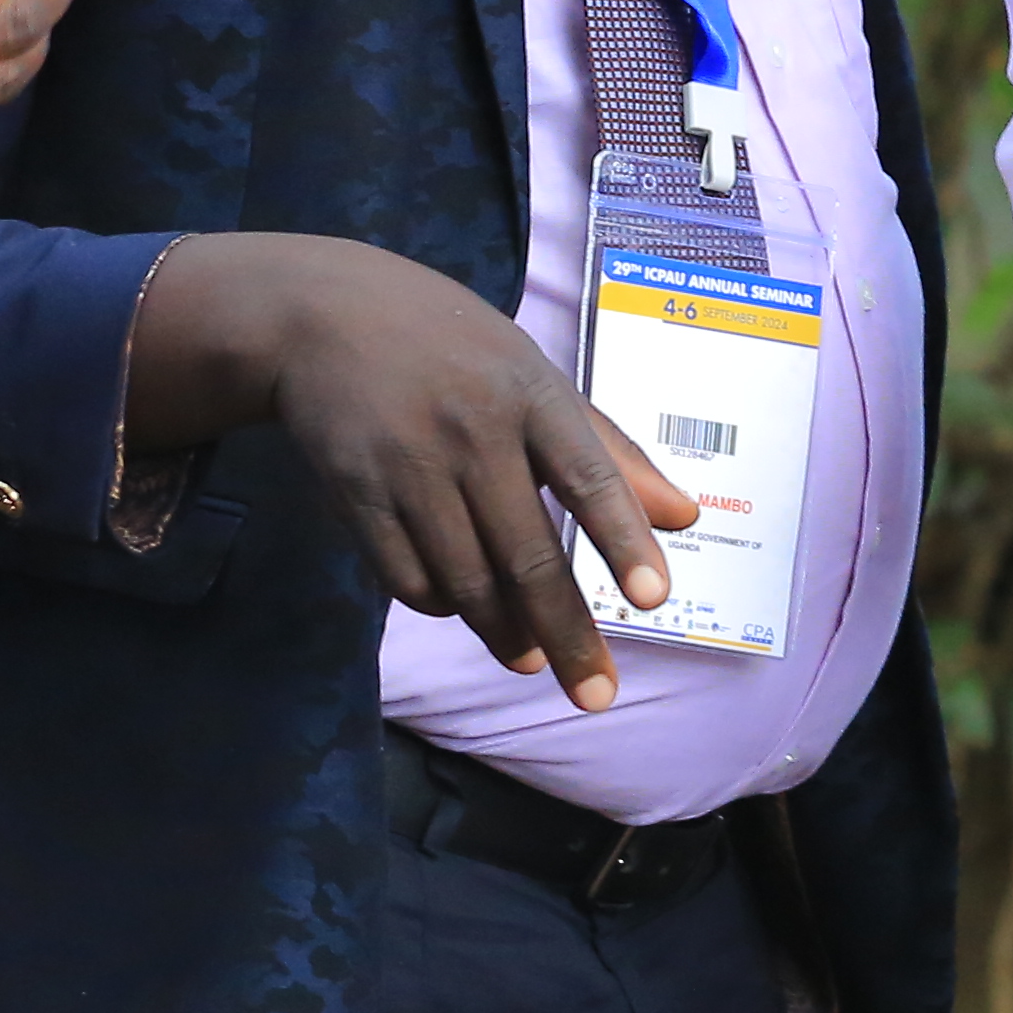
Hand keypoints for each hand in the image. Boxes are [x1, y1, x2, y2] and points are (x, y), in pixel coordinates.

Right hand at [123, 233, 697, 710]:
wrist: (326, 318)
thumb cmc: (458, 351)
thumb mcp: (540, 378)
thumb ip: (612, 452)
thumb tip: (687, 518)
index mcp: (534, 395)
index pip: (590, 476)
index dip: (623, 540)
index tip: (654, 600)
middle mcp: (474, 432)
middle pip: (527, 553)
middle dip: (566, 632)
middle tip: (596, 694)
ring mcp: (409, 466)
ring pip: (465, 580)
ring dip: (504, 632)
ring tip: (533, 661)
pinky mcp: (355, 494)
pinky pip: (406, 577)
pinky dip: (441, 605)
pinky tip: (463, 610)